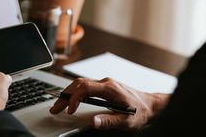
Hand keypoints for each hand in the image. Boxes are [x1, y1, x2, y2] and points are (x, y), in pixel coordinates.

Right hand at [49, 77, 169, 129]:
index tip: (69, 110)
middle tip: (55, 108)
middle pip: (80, 84)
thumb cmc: (141, 111)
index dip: (74, 98)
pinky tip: (71, 100)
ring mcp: (106, 83)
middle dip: (65, 95)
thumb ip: (109, 121)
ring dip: (68, 92)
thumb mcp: (126, 121)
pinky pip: (86, 85)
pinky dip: (75, 92)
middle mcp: (107, 83)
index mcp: (110, 89)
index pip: (85, 88)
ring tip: (59, 105)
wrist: (151, 105)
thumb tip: (93, 122)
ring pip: (81, 83)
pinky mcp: (106, 86)